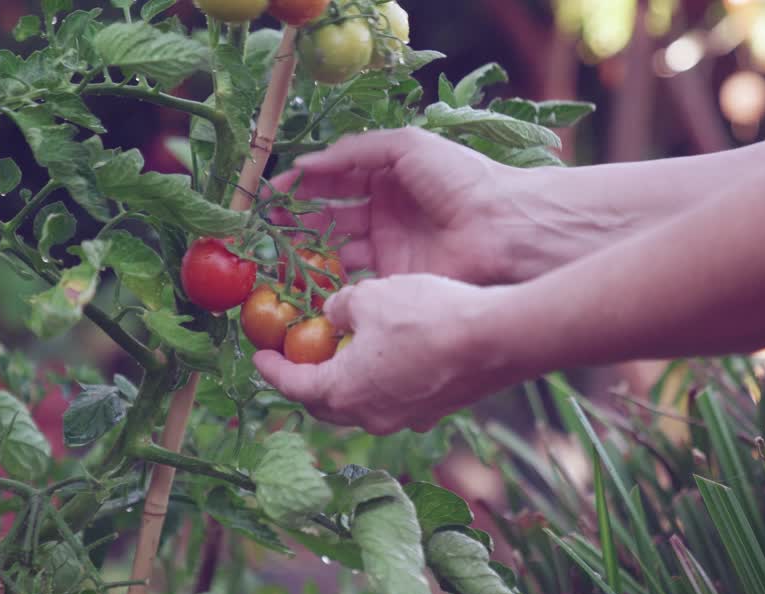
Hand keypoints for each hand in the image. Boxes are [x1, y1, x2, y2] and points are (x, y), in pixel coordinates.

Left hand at [253, 274, 518, 434]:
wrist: (498, 339)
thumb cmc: (427, 315)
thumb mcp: (370, 296)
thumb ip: (341, 306)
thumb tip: (336, 314)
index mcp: (344, 391)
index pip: (293, 386)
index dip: (272, 369)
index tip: (258, 357)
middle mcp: (371, 416)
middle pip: (325, 403)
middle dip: (306, 381)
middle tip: (296, 357)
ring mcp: (406, 419)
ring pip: (362, 403)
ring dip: (346, 381)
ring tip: (342, 353)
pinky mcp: (436, 411)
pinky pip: (395, 398)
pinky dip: (381, 380)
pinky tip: (389, 356)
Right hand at [267, 128, 518, 285]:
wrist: (500, 227)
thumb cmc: (459, 178)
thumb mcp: (404, 146)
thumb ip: (353, 151)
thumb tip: (305, 163)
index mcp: (389, 174)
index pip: (336, 177)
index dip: (303, 183)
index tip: (271, 192)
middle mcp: (385, 209)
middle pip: (330, 213)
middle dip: (296, 216)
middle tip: (265, 222)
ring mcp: (389, 244)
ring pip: (336, 245)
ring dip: (305, 245)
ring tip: (275, 245)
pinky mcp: (394, 276)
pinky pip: (353, 276)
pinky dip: (327, 274)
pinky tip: (303, 269)